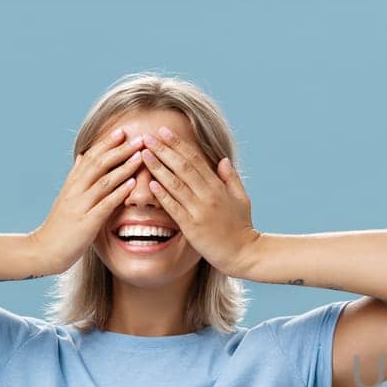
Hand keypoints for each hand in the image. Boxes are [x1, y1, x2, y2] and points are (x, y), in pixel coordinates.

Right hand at [30, 127, 146, 273]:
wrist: (43, 250)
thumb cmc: (59, 226)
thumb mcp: (67, 198)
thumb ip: (77, 178)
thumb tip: (84, 156)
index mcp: (72, 184)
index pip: (91, 157)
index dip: (106, 144)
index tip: (122, 131)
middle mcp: (75, 191)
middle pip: (99, 164)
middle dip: (119, 150)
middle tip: (138, 138)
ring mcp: (80, 206)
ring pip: (104, 181)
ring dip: (124, 167)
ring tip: (140, 155)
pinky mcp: (86, 222)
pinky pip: (105, 204)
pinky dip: (119, 193)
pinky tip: (132, 184)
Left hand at [138, 126, 260, 276]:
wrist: (243, 253)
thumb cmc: (242, 227)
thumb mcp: (242, 198)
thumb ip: (231, 178)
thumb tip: (222, 160)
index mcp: (219, 187)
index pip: (196, 159)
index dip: (179, 144)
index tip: (164, 132)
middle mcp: (208, 195)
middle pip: (183, 167)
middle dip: (164, 150)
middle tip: (147, 137)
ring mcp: (199, 211)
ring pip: (175, 184)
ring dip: (158, 167)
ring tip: (143, 154)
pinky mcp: (192, 227)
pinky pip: (174, 208)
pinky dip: (162, 195)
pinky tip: (150, 183)